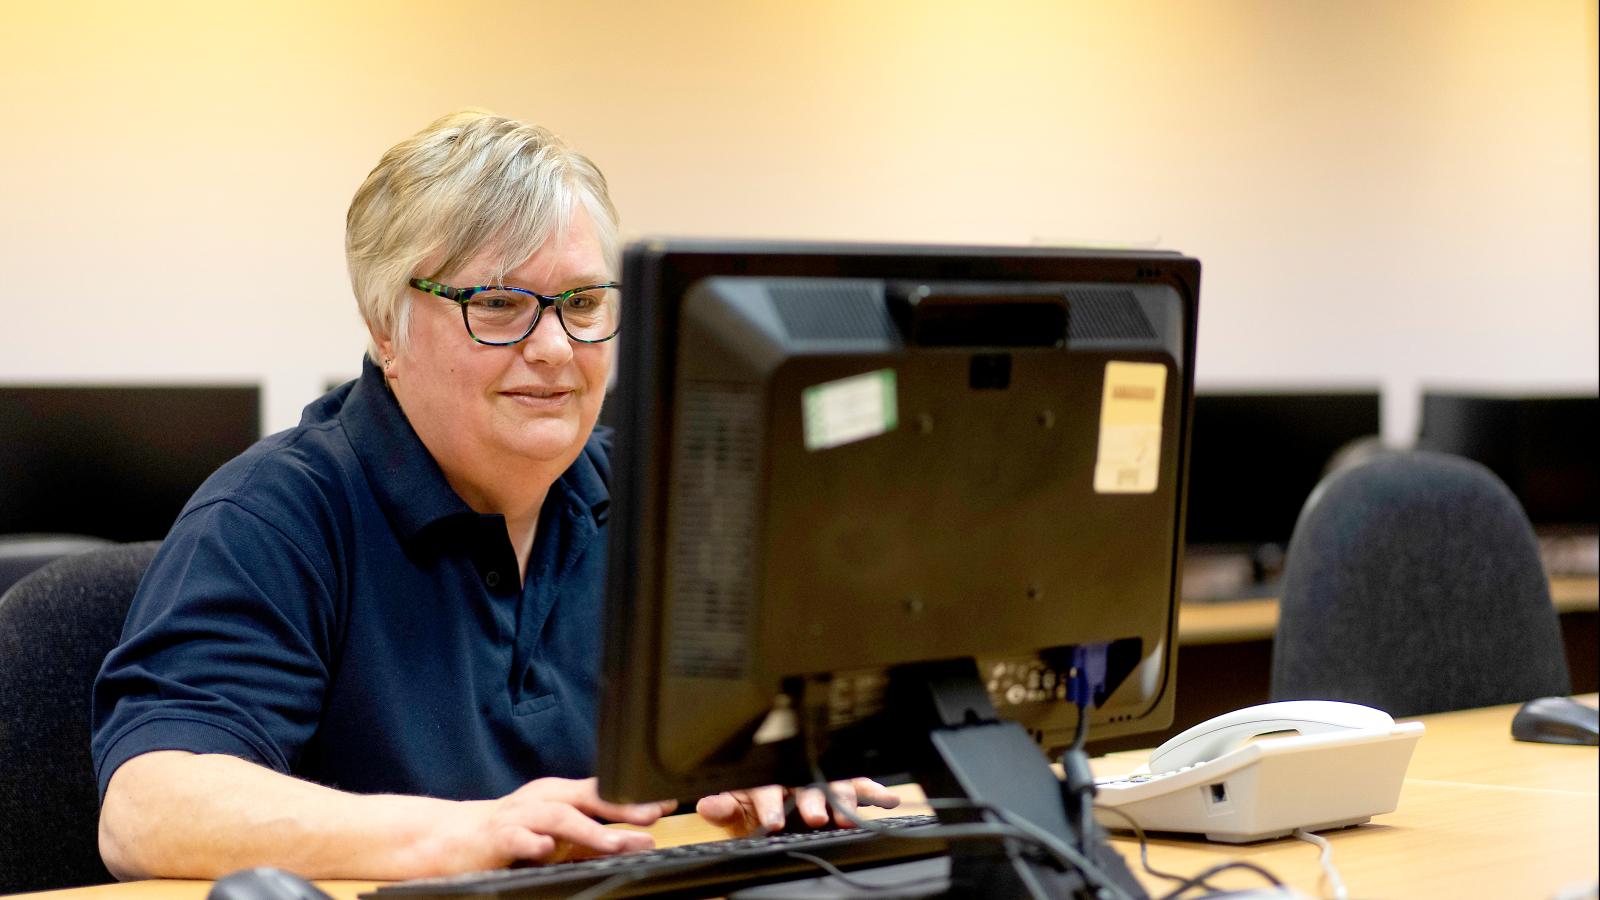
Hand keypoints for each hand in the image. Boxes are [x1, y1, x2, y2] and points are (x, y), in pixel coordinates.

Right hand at [424, 777, 677, 871]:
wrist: (450, 840)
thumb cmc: (509, 836)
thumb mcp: (555, 837)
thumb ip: (592, 840)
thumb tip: (637, 843)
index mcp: (559, 795)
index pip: (603, 791)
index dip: (635, 795)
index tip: (668, 800)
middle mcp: (542, 798)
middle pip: (586, 797)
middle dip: (620, 807)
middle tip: (652, 816)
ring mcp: (519, 815)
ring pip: (557, 817)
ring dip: (588, 830)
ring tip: (614, 844)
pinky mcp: (495, 836)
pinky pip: (516, 837)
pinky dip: (532, 843)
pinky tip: (545, 850)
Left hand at [695, 778, 900, 833]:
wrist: (775, 809)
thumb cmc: (756, 807)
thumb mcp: (737, 812)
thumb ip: (725, 809)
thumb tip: (708, 804)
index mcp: (767, 781)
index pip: (767, 790)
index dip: (770, 805)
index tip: (772, 823)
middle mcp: (797, 779)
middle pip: (807, 786)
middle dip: (813, 802)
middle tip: (816, 818)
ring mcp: (822, 783)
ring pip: (835, 786)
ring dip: (844, 799)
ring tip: (850, 816)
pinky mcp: (843, 788)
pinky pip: (859, 786)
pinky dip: (874, 791)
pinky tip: (886, 797)